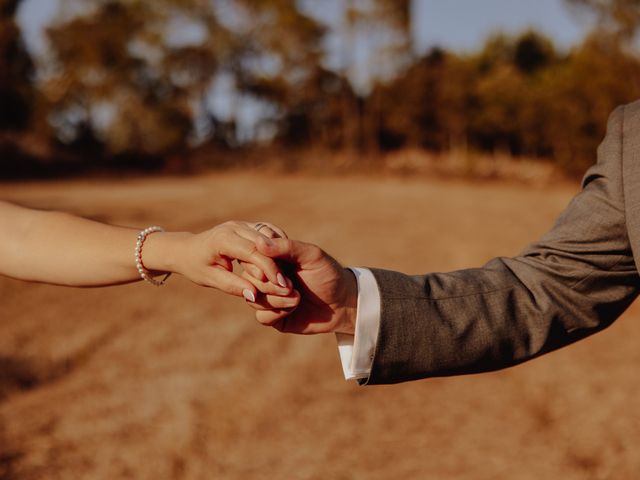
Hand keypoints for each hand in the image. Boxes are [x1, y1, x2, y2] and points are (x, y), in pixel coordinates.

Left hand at [143, 221, 291, 298]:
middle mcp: (235, 227)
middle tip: (289, 285)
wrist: (186, 249)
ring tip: (286, 276)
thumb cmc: (196, 266)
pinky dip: (277, 246)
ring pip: (269, 235)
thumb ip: (233, 286)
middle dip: (278, 264)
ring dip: (280, 254)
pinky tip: (282, 262)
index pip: (253, 252)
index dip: (269, 269)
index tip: (282, 286)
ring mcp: (242, 224)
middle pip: (264, 243)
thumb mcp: (211, 279)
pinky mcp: (248, 226)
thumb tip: (254, 296)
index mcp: (224, 239)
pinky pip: (268, 232)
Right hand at [244, 237, 357, 334]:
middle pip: (248, 280)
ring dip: (276, 300)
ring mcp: (269, 296)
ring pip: (253, 299)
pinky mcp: (273, 316)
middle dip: (271, 286)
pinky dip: (278, 313)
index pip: (251, 258)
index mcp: (273, 258)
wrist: (343, 303)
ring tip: (297, 298)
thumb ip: (287, 247)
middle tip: (292, 286)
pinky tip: (294, 308)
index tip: (283, 272)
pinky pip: (262, 317)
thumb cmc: (328, 274)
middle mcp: (267, 276)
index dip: (262, 267)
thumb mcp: (311, 256)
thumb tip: (258, 242)